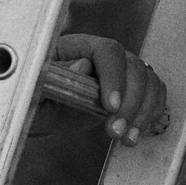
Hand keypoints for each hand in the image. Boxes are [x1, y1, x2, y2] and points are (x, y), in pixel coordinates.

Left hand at [29, 34, 169, 144]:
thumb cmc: (33, 98)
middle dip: (130, 101)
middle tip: (115, 131)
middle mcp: (104, 55)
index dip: (113, 76)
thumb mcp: (34, 92)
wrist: (40, 112)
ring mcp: (119, 72)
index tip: (110, 105)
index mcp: (78, 46)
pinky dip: (150, 113)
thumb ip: (53, 78)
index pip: (107, 51)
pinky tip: (137, 132)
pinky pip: (152, 94)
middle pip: (133, 66)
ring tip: (127, 138)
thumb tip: (82, 67)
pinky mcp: (128, 91)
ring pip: (147, 80)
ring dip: (143, 110)